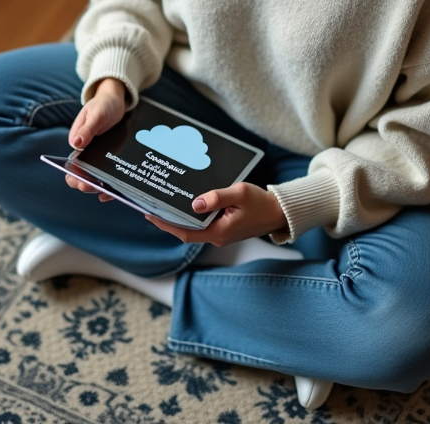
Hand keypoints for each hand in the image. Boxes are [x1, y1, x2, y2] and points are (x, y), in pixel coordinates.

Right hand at [65, 78, 127, 200]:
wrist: (117, 101)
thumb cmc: (103, 105)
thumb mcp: (96, 114)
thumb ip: (87, 129)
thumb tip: (76, 143)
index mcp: (77, 142)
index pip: (72, 165)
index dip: (74, 177)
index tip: (81, 183)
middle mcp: (86, 153)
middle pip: (83, 174)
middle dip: (87, 184)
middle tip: (95, 189)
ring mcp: (98, 156)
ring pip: (97, 176)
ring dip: (101, 187)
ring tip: (108, 194)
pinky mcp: (110, 158)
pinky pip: (110, 172)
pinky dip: (112, 183)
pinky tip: (117, 191)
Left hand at [146, 183, 288, 246]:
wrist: (279, 213)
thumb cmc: (261, 203)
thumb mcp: (239, 194)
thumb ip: (217, 197)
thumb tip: (195, 203)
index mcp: (219, 232)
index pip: (185, 232)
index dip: (166, 225)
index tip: (150, 214)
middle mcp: (217, 237)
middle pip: (185, 232)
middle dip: (168, 221)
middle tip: (151, 207)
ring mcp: (221, 234)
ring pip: (193, 229)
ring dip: (179, 219)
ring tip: (164, 204)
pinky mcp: (224, 229)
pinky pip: (203, 225)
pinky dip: (191, 216)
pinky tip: (186, 204)